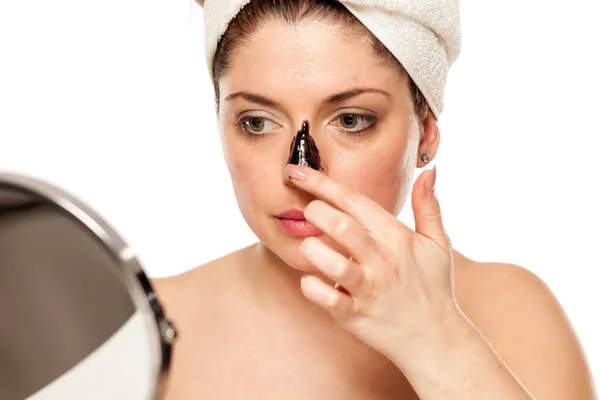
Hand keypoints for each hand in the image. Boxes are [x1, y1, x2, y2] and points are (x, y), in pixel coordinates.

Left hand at [284, 163, 464, 366]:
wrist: (435, 338)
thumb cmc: (432, 286)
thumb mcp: (437, 243)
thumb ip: (428, 205)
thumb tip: (428, 171)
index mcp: (396, 237)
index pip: (354, 201)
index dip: (321, 183)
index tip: (296, 172)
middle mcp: (381, 260)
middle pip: (342, 226)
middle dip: (315, 212)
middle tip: (306, 212)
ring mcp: (368, 289)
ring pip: (334, 263)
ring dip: (312, 250)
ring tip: (308, 246)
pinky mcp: (355, 315)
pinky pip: (329, 300)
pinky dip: (312, 288)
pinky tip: (309, 280)